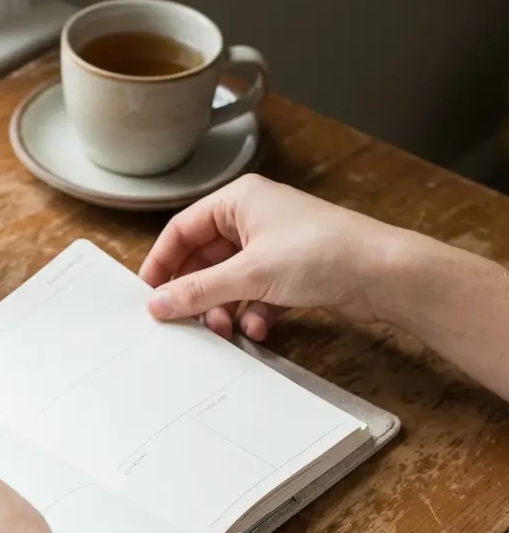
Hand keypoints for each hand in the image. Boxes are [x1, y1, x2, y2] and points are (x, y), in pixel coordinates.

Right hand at [139, 173, 405, 339]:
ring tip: (222, 331)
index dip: (162, 263)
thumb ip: (197, 290)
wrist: (384, 274)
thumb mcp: (249, 274)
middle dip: (196, 293)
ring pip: (229, 281)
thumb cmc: (322, 253)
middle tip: (182, 321)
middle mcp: (253, 219)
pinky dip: (252, 314)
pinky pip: (255, 295)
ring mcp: (273, 247)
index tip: (147, 295)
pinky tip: (259, 329)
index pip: (182, 230)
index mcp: (238, 201)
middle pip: (204, 259)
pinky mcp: (291, 273)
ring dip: (223, 308)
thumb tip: (157, 303)